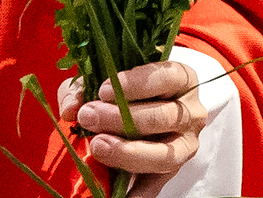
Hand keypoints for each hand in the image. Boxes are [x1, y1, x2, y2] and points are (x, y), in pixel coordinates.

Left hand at [59, 60, 206, 196]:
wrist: (142, 112)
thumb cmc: (123, 89)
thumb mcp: (104, 78)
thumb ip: (85, 88)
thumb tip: (71, 110)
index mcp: (181, 79)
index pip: (166, 76)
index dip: (135, 83)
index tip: (103, 90)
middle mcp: (191, 112)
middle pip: (162, 117)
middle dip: (122, 118)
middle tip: (88, 117)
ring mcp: (186, 144)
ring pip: (165, 154)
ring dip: (128, 153)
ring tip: (98, 146)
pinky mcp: (173, 172)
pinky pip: (157, 185)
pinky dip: (136, 193)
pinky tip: (117, 194)